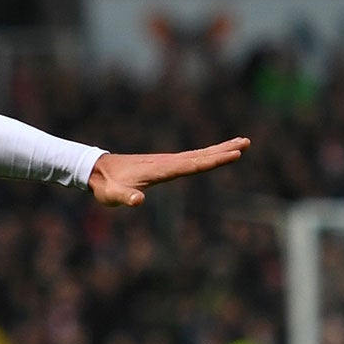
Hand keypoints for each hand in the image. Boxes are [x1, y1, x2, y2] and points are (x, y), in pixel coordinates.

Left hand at [88, 138, 249, 206]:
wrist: (97, 170)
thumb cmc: (106, 186)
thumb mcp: (113, 196)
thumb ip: (125, 198)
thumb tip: (137, 201)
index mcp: (161, 169)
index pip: (193, 164)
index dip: (214, 160)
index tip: (234, 153)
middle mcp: (167, 162)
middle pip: (201, 155)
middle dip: (224, 150)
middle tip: (246, 142)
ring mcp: (166, 161)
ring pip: (198, 154)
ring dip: (219, 149)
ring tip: (239, 143)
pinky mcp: (164, 164)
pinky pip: (190, 158)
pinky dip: (205, 155)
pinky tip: (212, 154)